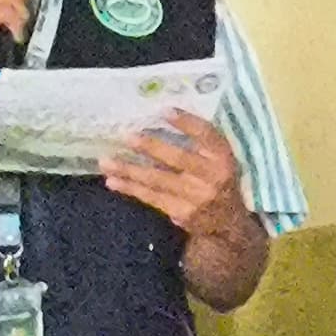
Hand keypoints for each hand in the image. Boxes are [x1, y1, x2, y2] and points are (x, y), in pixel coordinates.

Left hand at [101, 112, 248, 242]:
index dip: (187, 122)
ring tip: (106, 161)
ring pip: (158, 180)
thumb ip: (200, 146)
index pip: (207, 135)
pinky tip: (113, 181)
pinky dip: (131, 188)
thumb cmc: (218, 183)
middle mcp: (213, 177)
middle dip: (151, 147)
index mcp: (224, 158)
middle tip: (126, 136)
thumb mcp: (219, 162)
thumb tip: (160, 120)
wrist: (229, 225)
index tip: (165, 110)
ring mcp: (197, 197)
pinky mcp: (182, 212)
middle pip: (179, 158)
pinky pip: (151, 197)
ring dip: (130, 170)